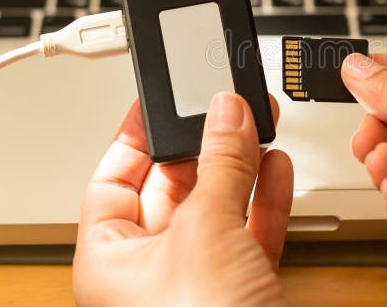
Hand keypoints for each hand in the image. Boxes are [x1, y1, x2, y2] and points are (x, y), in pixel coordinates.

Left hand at [73, 93, 292, 306]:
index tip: (156, 102)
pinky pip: (251, 229)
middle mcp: (151, 270)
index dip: (133, 138)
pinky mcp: (244, 284)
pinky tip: (275, 166)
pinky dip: (266, 198)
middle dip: (202, 146)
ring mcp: (202, 277)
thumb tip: (226, 114)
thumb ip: (219, 166)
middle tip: (223, 107)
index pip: (112, 182)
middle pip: (173, 188)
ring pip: (218, 207)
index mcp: (110, 263)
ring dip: (241, 166)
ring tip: (256, 125)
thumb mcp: (205, 231)